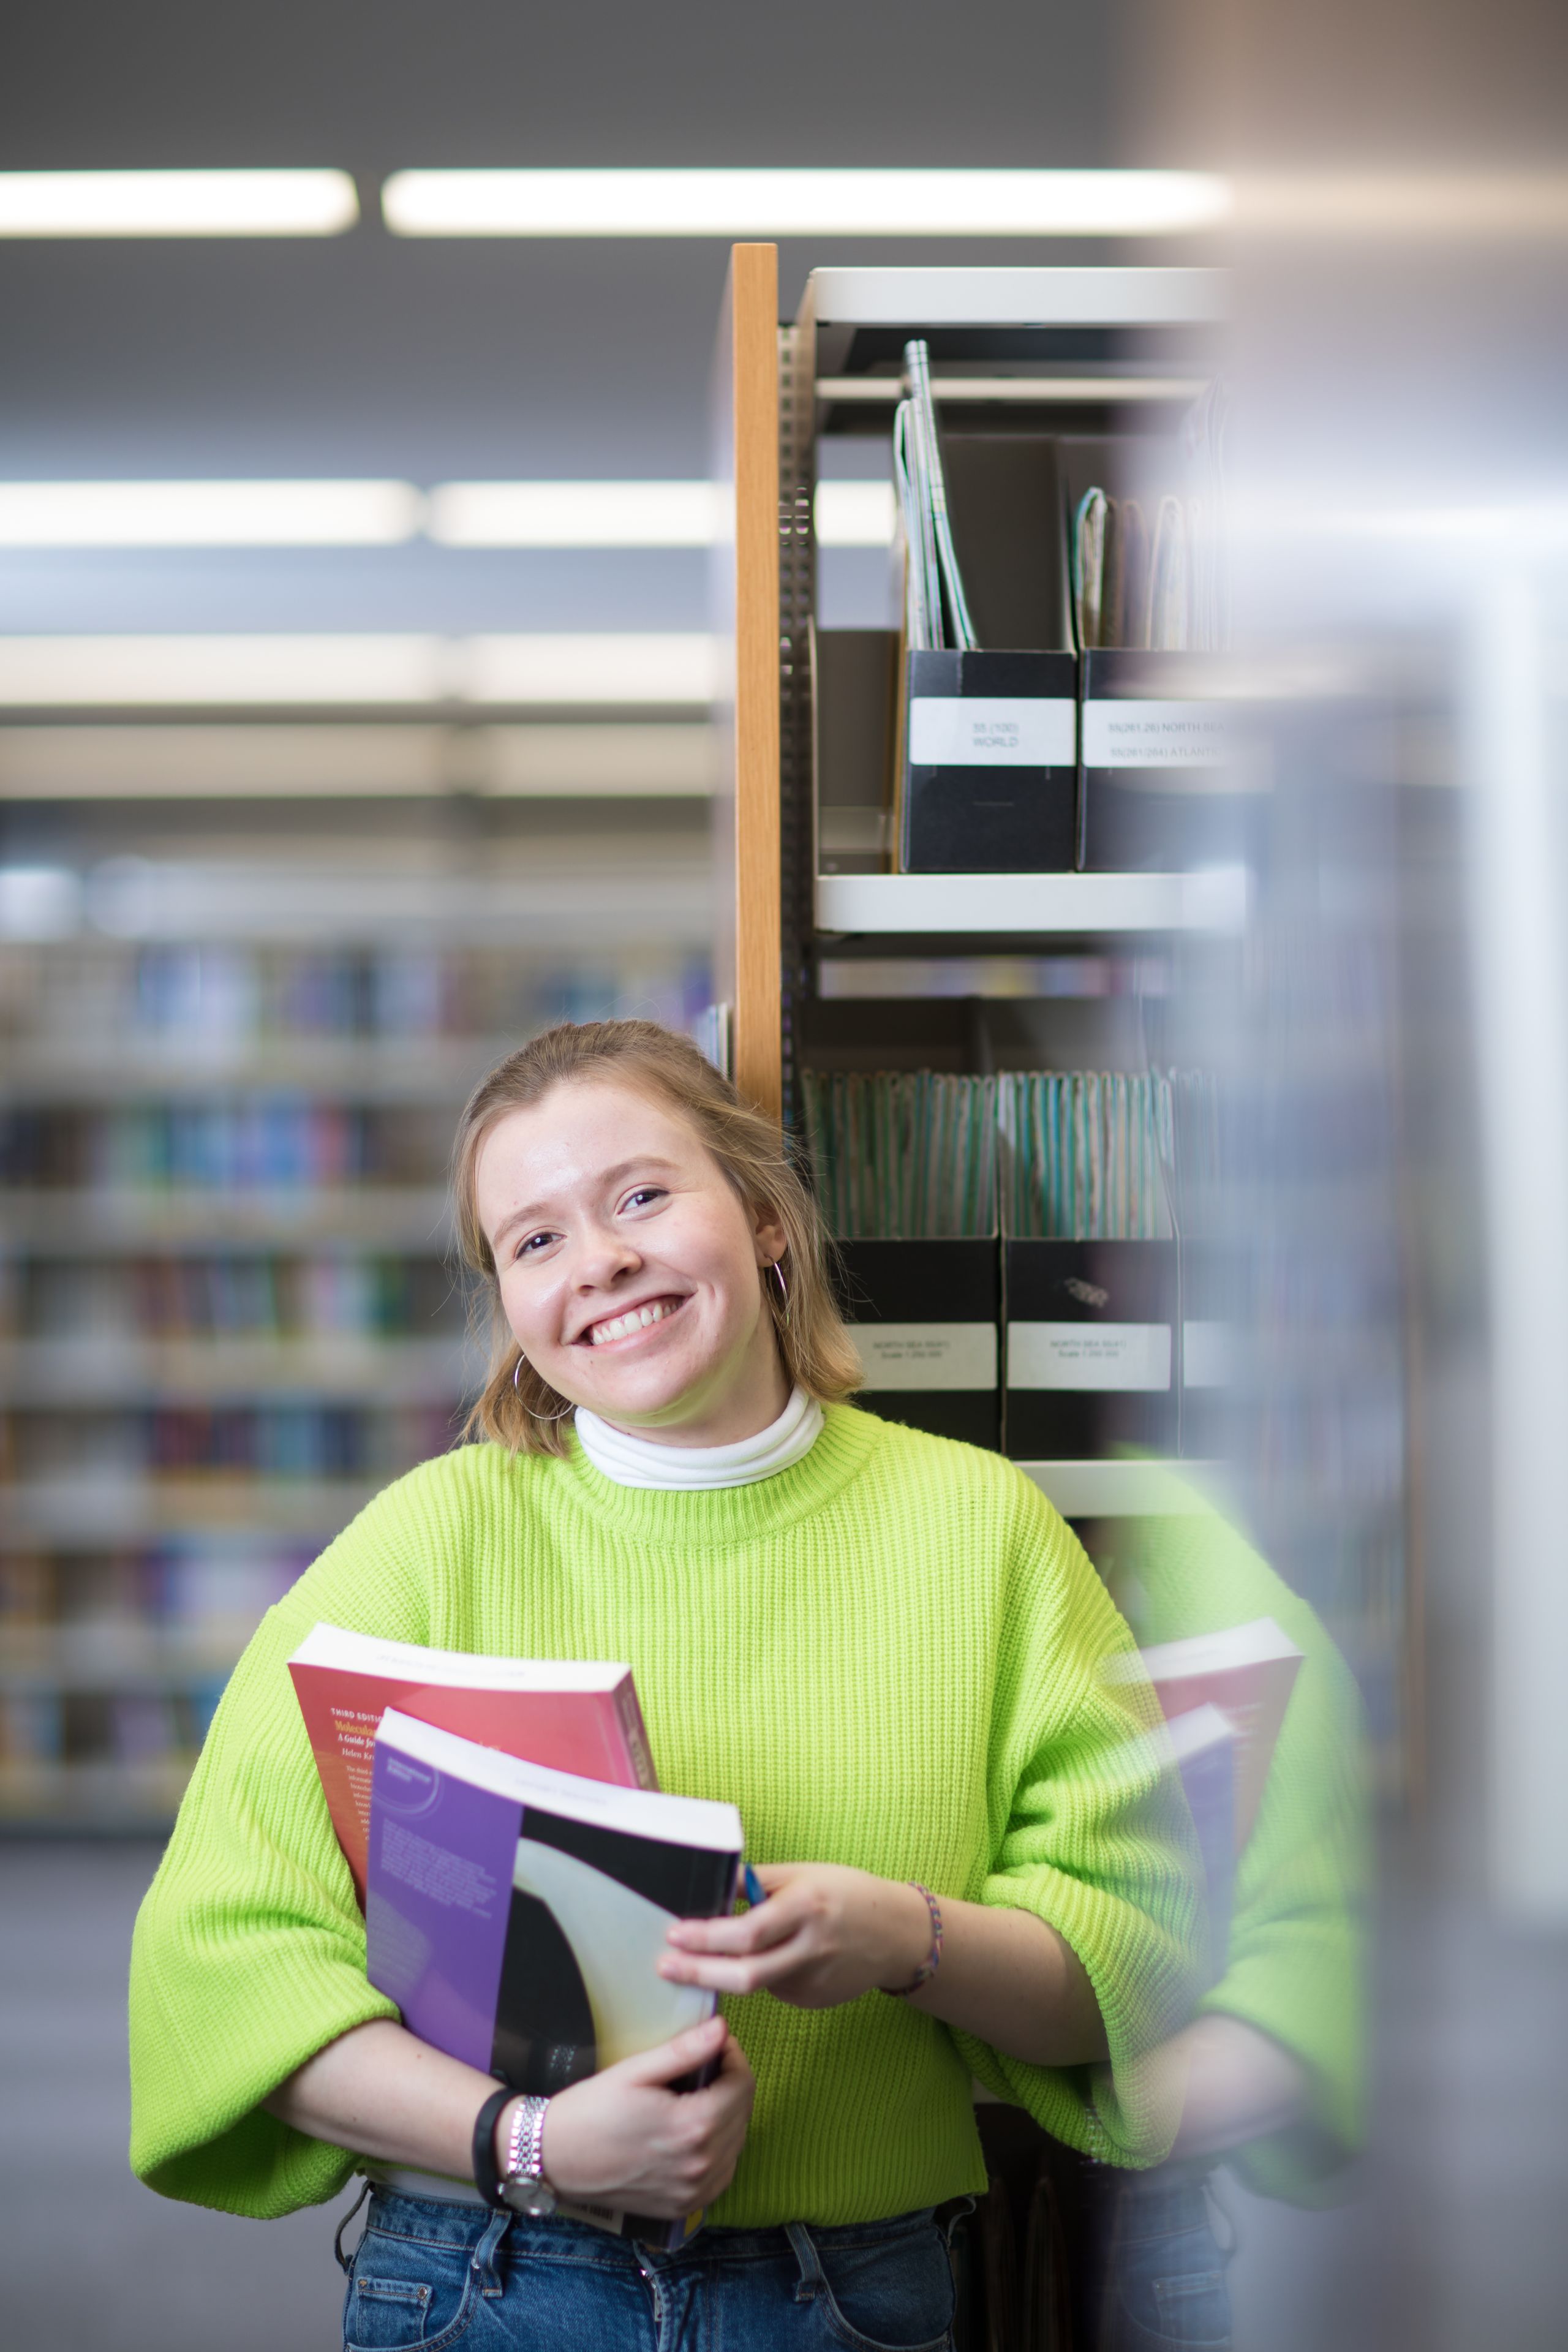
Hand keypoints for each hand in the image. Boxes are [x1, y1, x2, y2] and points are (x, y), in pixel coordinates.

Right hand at [534, 2014, 753, 2219]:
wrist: (554, 2159)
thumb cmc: (590, 2110)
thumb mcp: (635, 2072)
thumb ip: (684, 2051)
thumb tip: (721, 2028)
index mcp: (693, 2127)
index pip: (742, 2085)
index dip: (734, 2057)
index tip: (717, 2042)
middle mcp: (700, 2165)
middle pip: (742, 2113)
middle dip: (730, 2083)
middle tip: (706, 2063)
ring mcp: (693, 2192)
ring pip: (735, 2144)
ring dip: (727, 2116)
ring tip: (699, 2095)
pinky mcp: (682, 2207)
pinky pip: (720, 2174)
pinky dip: (718, 2150)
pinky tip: (695, 2132)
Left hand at [659, 1864, 931, 2010]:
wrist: (897, 1933)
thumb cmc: (844, 1893)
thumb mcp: (802, 1875)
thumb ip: (756, 1884)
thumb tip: (710, 1889)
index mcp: (806, 1907)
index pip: (749, 1931)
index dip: (708, 1937)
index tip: (675, 1934)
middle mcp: (811, 1948)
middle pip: (746, 1974)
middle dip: (699, 1973)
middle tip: (666, 1967)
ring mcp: (814, 1980)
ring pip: (756, 1984)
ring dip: (724, 1976)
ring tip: (702, 1963)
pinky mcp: (814, 2000)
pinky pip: (775, 1989)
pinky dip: (760, 1977)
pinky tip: (766, 1961)